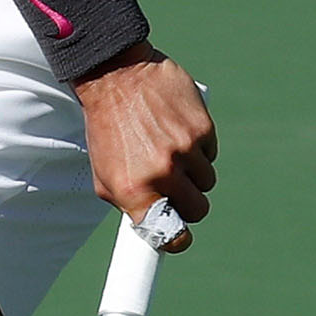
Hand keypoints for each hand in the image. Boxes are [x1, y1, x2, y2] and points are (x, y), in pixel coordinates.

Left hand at [71, 45, 214, 243]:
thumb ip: (129, 202)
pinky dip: (199, 146)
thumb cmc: (107, 127)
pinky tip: (176, 129)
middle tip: (176, 188)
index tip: (179, 236)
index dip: (178, 239)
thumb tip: (154, 226)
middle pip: (197, 210)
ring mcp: (185, 150)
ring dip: (194, 172)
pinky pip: (210, 152)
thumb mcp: (104, 172)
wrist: (115, 76)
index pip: (171, 234)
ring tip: (169, 149)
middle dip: (189, 203)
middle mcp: (162, 173)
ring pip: (206, 180)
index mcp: (135, 189)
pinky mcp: (202, 128)